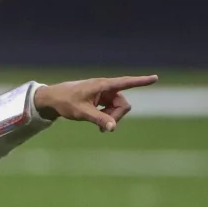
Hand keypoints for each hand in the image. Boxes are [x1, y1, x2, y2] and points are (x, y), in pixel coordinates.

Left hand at [34, 75, 158, 131]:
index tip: (155, 78)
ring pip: (117, 108)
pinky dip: (108, 118)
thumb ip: (99, 119)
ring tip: (100, 128)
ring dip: (111, 118)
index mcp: (102, 85)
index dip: (141, 81)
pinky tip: (101, 127)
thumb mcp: (82, 112)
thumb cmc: (65, 102)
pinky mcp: (100, 99)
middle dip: (117, 116)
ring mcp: (103, 94)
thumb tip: (112, 128)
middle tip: (104, 128)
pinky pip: (111, 109)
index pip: (125, 82)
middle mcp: (105, 88)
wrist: (52, 99)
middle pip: (122, 103)